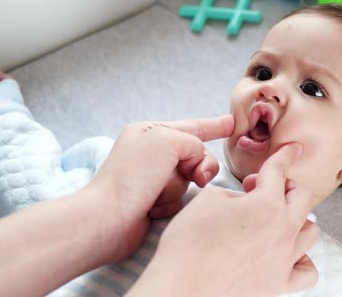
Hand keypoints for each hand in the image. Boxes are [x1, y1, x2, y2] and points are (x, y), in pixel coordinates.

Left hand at [85, 115, 233, 262]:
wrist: (108, 218)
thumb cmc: (133, 176)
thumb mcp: (168, 140)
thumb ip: (194, 143)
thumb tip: (196, 167)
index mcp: (149, 132)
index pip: (192, 127)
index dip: (215, 126)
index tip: (233, 124)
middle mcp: (150, 153)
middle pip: (196, 155)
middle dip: (199, 167)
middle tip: (198, 177)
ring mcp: (152, 179)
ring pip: (189, 179)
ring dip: (178, 188)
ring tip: (157, 195)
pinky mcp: (153, 202)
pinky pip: (180, 199)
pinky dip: (170, 204)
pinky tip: (152, 209)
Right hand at [131, 143, 319, 295]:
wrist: (182, 287)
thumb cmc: (189, 243)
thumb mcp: (208, 200)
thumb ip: (234, 193)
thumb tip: (243, 201)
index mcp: (267, 205)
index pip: (279, 171)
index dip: (285, 155)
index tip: (294, 148)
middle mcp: (283, 231)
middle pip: (302, 198)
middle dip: (286, 186)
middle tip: (263, 189)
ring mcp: (284, 260)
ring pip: (310, 232)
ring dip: (297, 219)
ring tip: (276, 220)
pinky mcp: (279, 285)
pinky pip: (307, 271)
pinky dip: (303, 259)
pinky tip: (288, 254)